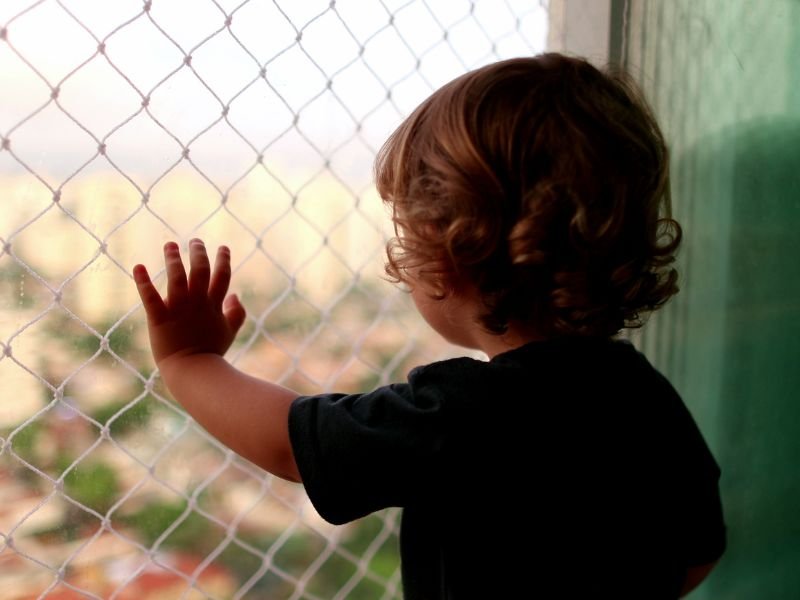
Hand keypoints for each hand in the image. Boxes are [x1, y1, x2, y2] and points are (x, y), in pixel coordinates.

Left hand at [133, 239, 245, 365]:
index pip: (221, 276)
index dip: (223, 260)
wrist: (193, 372)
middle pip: (200, 271)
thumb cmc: (211, 353)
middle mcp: (197, 303)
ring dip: (173, 259)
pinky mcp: (159, 319)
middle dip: (198, 253)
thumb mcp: (229, 332)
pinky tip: (138, 266)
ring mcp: (178, 310)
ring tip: (170, 245)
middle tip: (195, 240)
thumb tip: (236, 295)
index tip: (222, 247)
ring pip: (176, 278)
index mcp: (213, 305)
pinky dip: (143, 282)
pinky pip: (150, 298)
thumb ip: (236, 313)